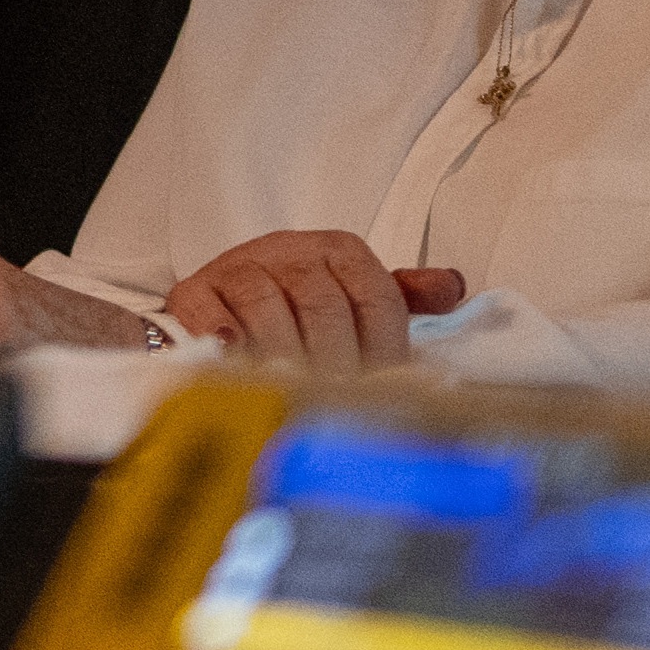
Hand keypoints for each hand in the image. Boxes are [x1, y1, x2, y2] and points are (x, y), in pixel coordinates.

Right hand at [156, 229, 472, 369]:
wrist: (228, 297)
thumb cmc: (302, 305)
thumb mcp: (356, 297)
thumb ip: (403, 297)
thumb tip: (453, 286)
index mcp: (340, 251)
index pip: (376, 296)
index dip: (385, 348)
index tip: (385, 388)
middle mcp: (290, 250)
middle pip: (322, 303)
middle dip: (334, 360)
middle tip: (338, 400)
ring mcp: (239, 266)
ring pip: (265, 303)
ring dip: (281, 353)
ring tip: (292, 389)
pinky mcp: (196, 289)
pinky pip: (206, 306)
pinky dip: (218, 331)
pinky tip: (232, 353)